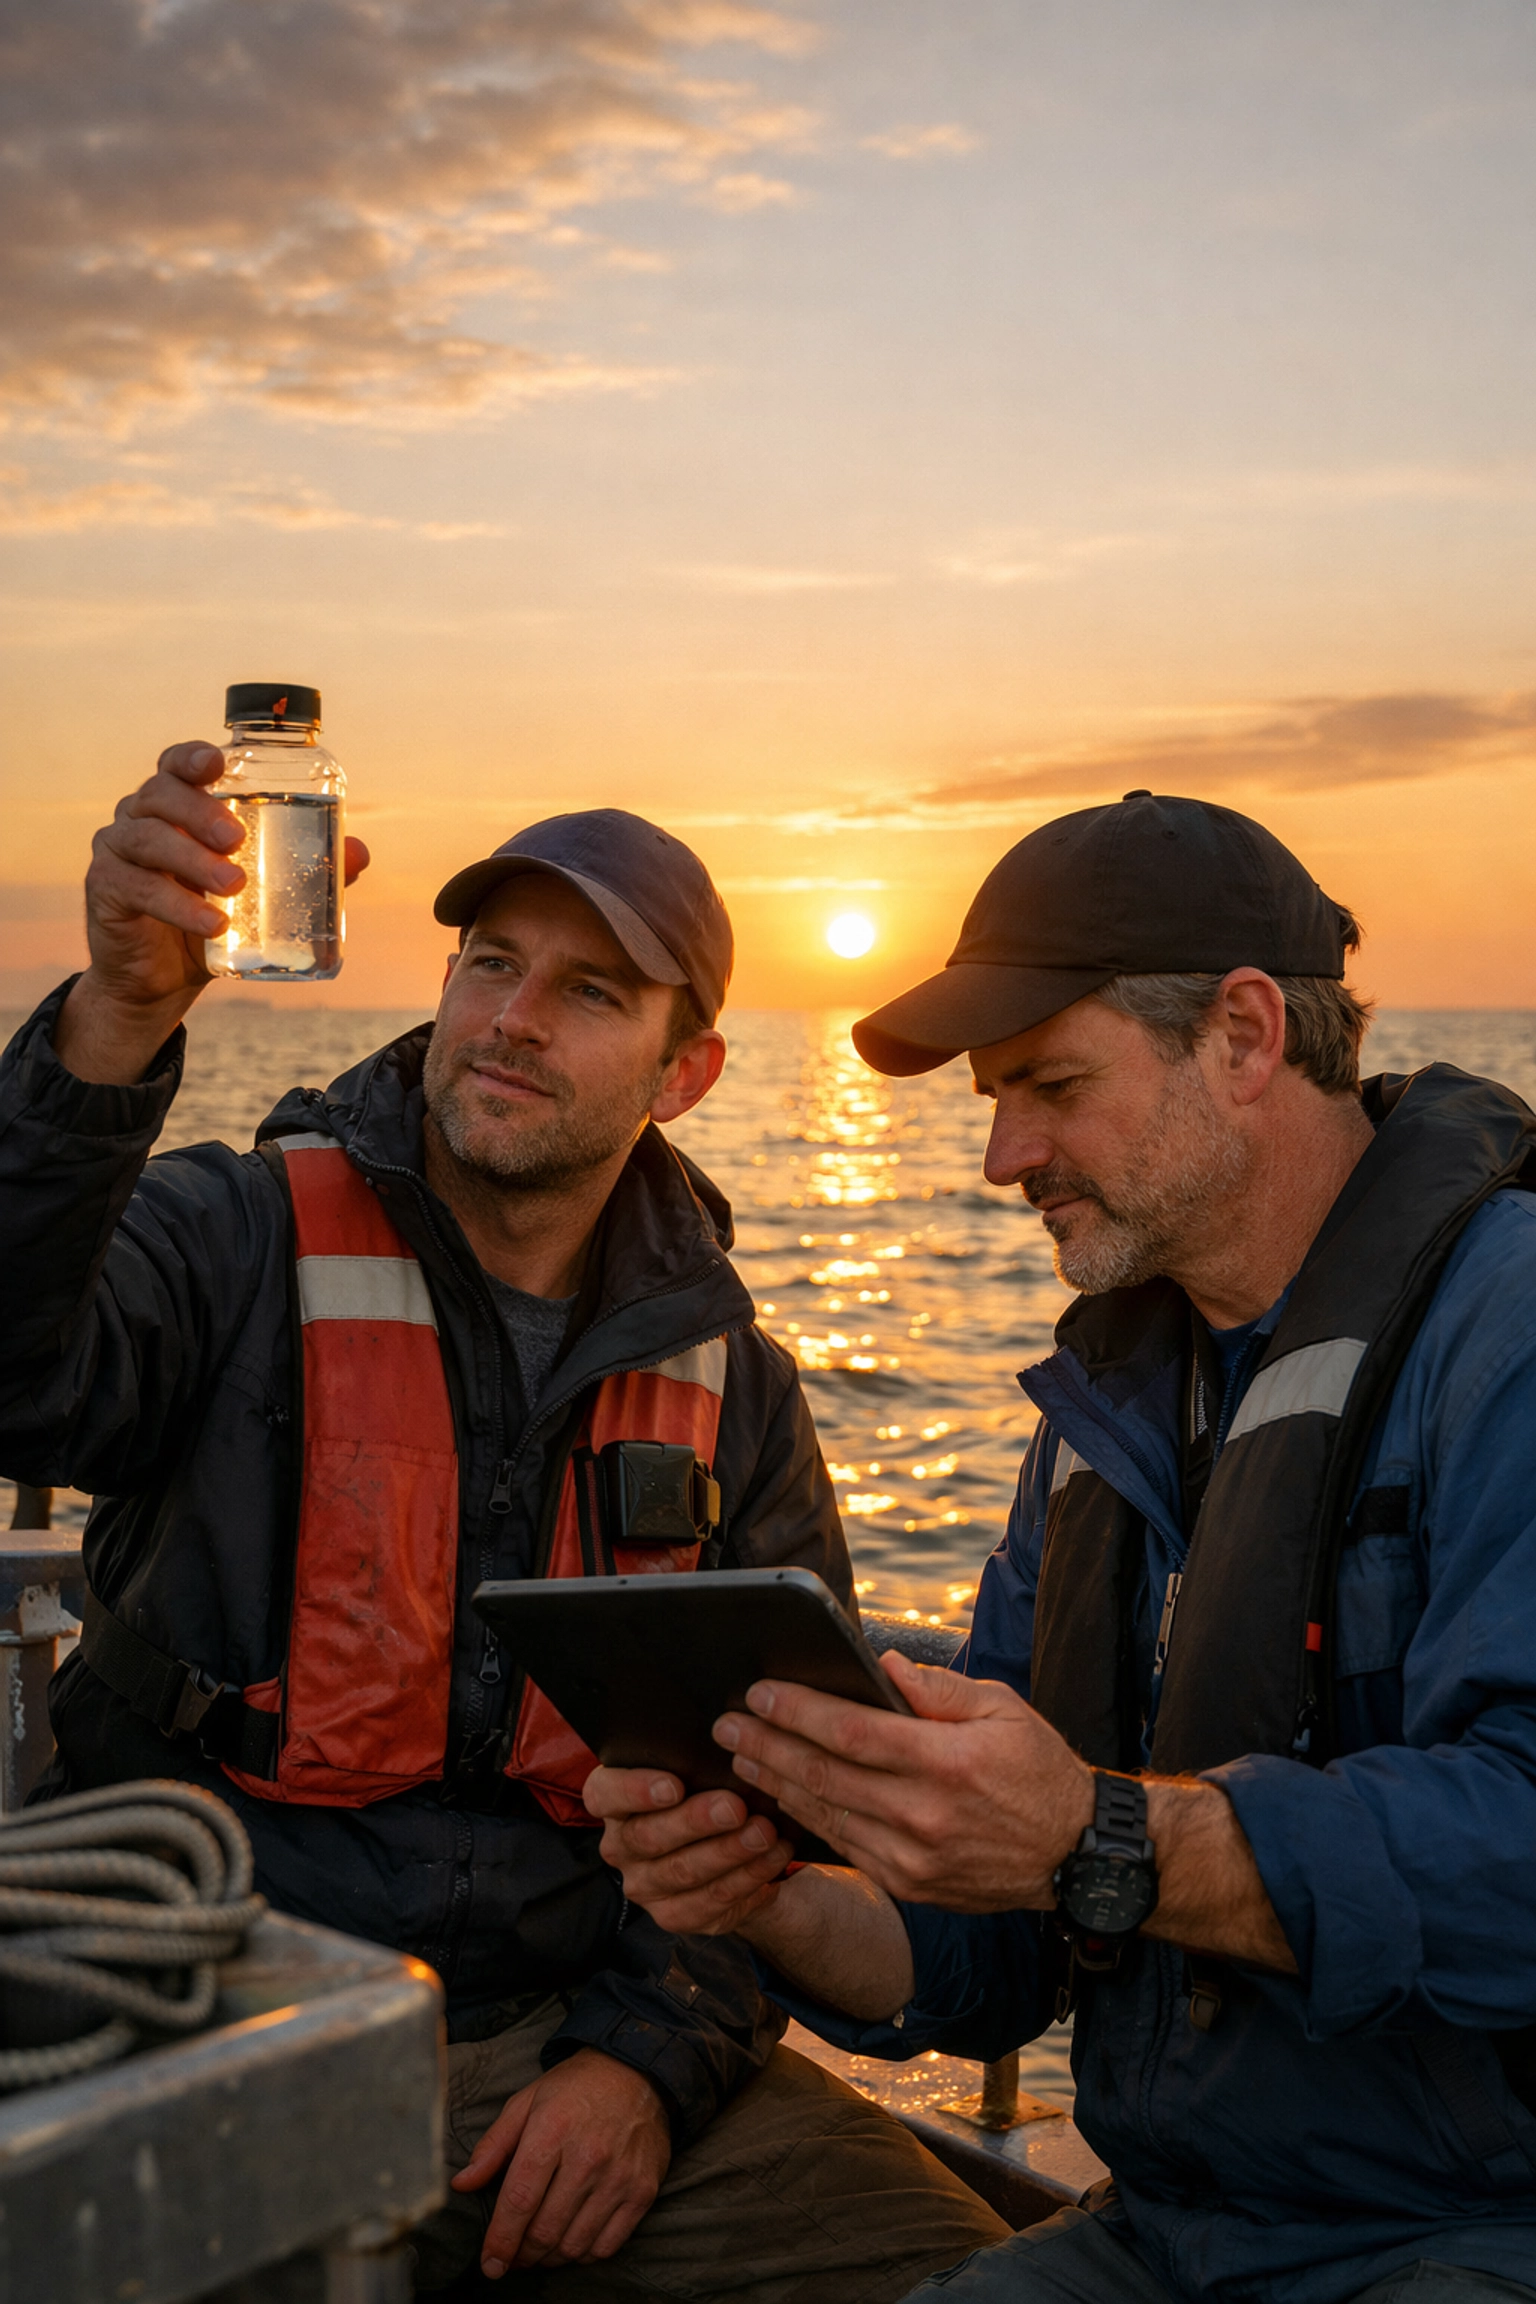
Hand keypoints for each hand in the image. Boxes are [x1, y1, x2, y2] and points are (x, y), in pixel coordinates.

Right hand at [56, 740, 369, 1082]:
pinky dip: (177, 905)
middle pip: (161, 793)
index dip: (193, 757)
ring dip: (193, 860)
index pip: (177, 765)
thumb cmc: (211, 920)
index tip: (218, 763)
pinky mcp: (105, 889)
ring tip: (234, 886)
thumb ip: (305, 870)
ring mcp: (118, 850)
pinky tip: (212, 924)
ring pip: (148, 838)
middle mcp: (141, 817)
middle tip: (237, 840)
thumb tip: (359, 853)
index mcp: (177, 805)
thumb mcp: (261, 895)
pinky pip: (137, 887)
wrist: (159, 980)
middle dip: (200, 811)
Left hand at [450, 2046, 671, 2275]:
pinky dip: (584, 2255)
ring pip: (574, 2245)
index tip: (490, 2263)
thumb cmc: (575, 2088)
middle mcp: (589, 2156)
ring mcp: (619, 2177)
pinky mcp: (642, 2191)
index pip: (520, 2200)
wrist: (637, 2071)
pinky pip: (607, 2245)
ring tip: (539, 2250)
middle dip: (522, 2254)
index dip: (501, 2240)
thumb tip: (462, 2184)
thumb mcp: (527, 2102)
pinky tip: (571, 2242)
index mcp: (552, 2130)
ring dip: (550, 2258)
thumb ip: (493, 2146)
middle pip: (545, 2230)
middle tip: (513, 2256)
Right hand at [584, 1770, 793, 1936]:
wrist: (724, 1846)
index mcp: (613, 1801)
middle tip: (735, 1807)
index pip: (604, 1794)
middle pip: (649, 1836)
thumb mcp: (692, 1772)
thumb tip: (727, 1747)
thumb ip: (694, 1763)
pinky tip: (772, 1858)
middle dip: (696, 1821)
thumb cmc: (702, 1791)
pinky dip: (747, 1878)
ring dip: (729, 1852)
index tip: (675, 1785)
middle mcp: (620, 1846)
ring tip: (764, 1832)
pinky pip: (710, 1900)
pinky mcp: (673, 1915)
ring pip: (683, 1871)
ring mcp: (644, 1885)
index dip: (635, 1790)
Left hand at [714, 1651, 1094, 1912]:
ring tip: (740, 1759)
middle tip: (726, 1725)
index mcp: (947, 1762)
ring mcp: (914, 1859)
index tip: (759, 1693)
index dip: (797, 1712)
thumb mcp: (1002, 1709)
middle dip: (767, 1747)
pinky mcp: (910, 1885)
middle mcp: (924, 1815)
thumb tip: (878, 1665)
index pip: (852, 1732)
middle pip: (825, 1776)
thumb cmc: (1039, 1770)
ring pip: (826, 1817)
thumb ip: (936, 1688)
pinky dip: (807, 1822)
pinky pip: (846, 1848)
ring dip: (776, 1785)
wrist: (1077, 1857)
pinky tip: (782, 1800)